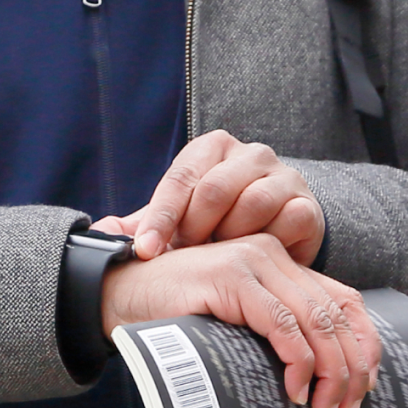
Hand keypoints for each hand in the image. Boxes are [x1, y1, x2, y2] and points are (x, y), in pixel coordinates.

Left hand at [93, 129, 323, 265]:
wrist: (274, 234)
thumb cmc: (217, 226)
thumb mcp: (180, 219)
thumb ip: (145, 224)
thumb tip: (100, 232)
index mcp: (211, 148)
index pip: (180, 179)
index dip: (160, 218)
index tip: (145, 251)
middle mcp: (249, 154)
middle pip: (215, 188)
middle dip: (195, 228)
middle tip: (185, 256)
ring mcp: (283, 176)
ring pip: (252, 203)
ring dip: (231, 238)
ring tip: (218, 259)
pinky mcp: (307, 205)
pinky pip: (286, 221)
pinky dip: (266, 244)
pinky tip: (253, 260)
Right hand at [100, 234, 375, 407]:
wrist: (119, 293)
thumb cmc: (177, 315)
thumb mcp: (238, 322)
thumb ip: (276, 331)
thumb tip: (329, 380)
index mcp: (281, 263)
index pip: (346, 301)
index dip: (365, 346)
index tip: (365, 389)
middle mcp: (272, 255)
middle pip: (337, 315)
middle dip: (350, 370)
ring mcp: (251, 261)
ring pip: (315, 321)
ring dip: (328, 373)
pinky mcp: (229, 277)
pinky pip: (280, 323)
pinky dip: (296, 360)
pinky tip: (293, 389)